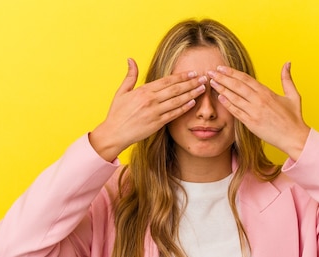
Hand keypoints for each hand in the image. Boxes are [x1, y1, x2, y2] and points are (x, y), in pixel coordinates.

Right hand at [90, 58, 207, 160]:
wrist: (114, 133)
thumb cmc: (117, 113)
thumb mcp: (121, 92)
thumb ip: (130, 76)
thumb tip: (131, 59)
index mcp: (143, 91)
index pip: (167, 81)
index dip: (181, 76)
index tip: (193, 73)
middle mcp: (150, 100)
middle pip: (175, 89)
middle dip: (191, 83)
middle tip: (204, 78)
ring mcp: (154, 112)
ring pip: (177, 101)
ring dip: (191, 94)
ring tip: (202, 89)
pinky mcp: (157, 124)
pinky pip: (173, 114)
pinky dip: (184, 108)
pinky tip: (192, 103)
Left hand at [207, 62, 310, 160]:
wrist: (295, 137)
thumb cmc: (294, 118)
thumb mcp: (293, 96)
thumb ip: (287, 79)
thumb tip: (288, 63)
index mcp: (267, 92)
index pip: (246, 79)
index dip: (232, 72)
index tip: (221, 67)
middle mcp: (259, 100)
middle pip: (237, 85)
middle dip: (222, 78)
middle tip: (210, 72)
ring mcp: (254, 112)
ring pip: (234, 97)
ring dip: (222, 89)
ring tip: (212, 83)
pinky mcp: (251, 123)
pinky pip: (237, 112)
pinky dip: (228, 104)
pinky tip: (220, 97)